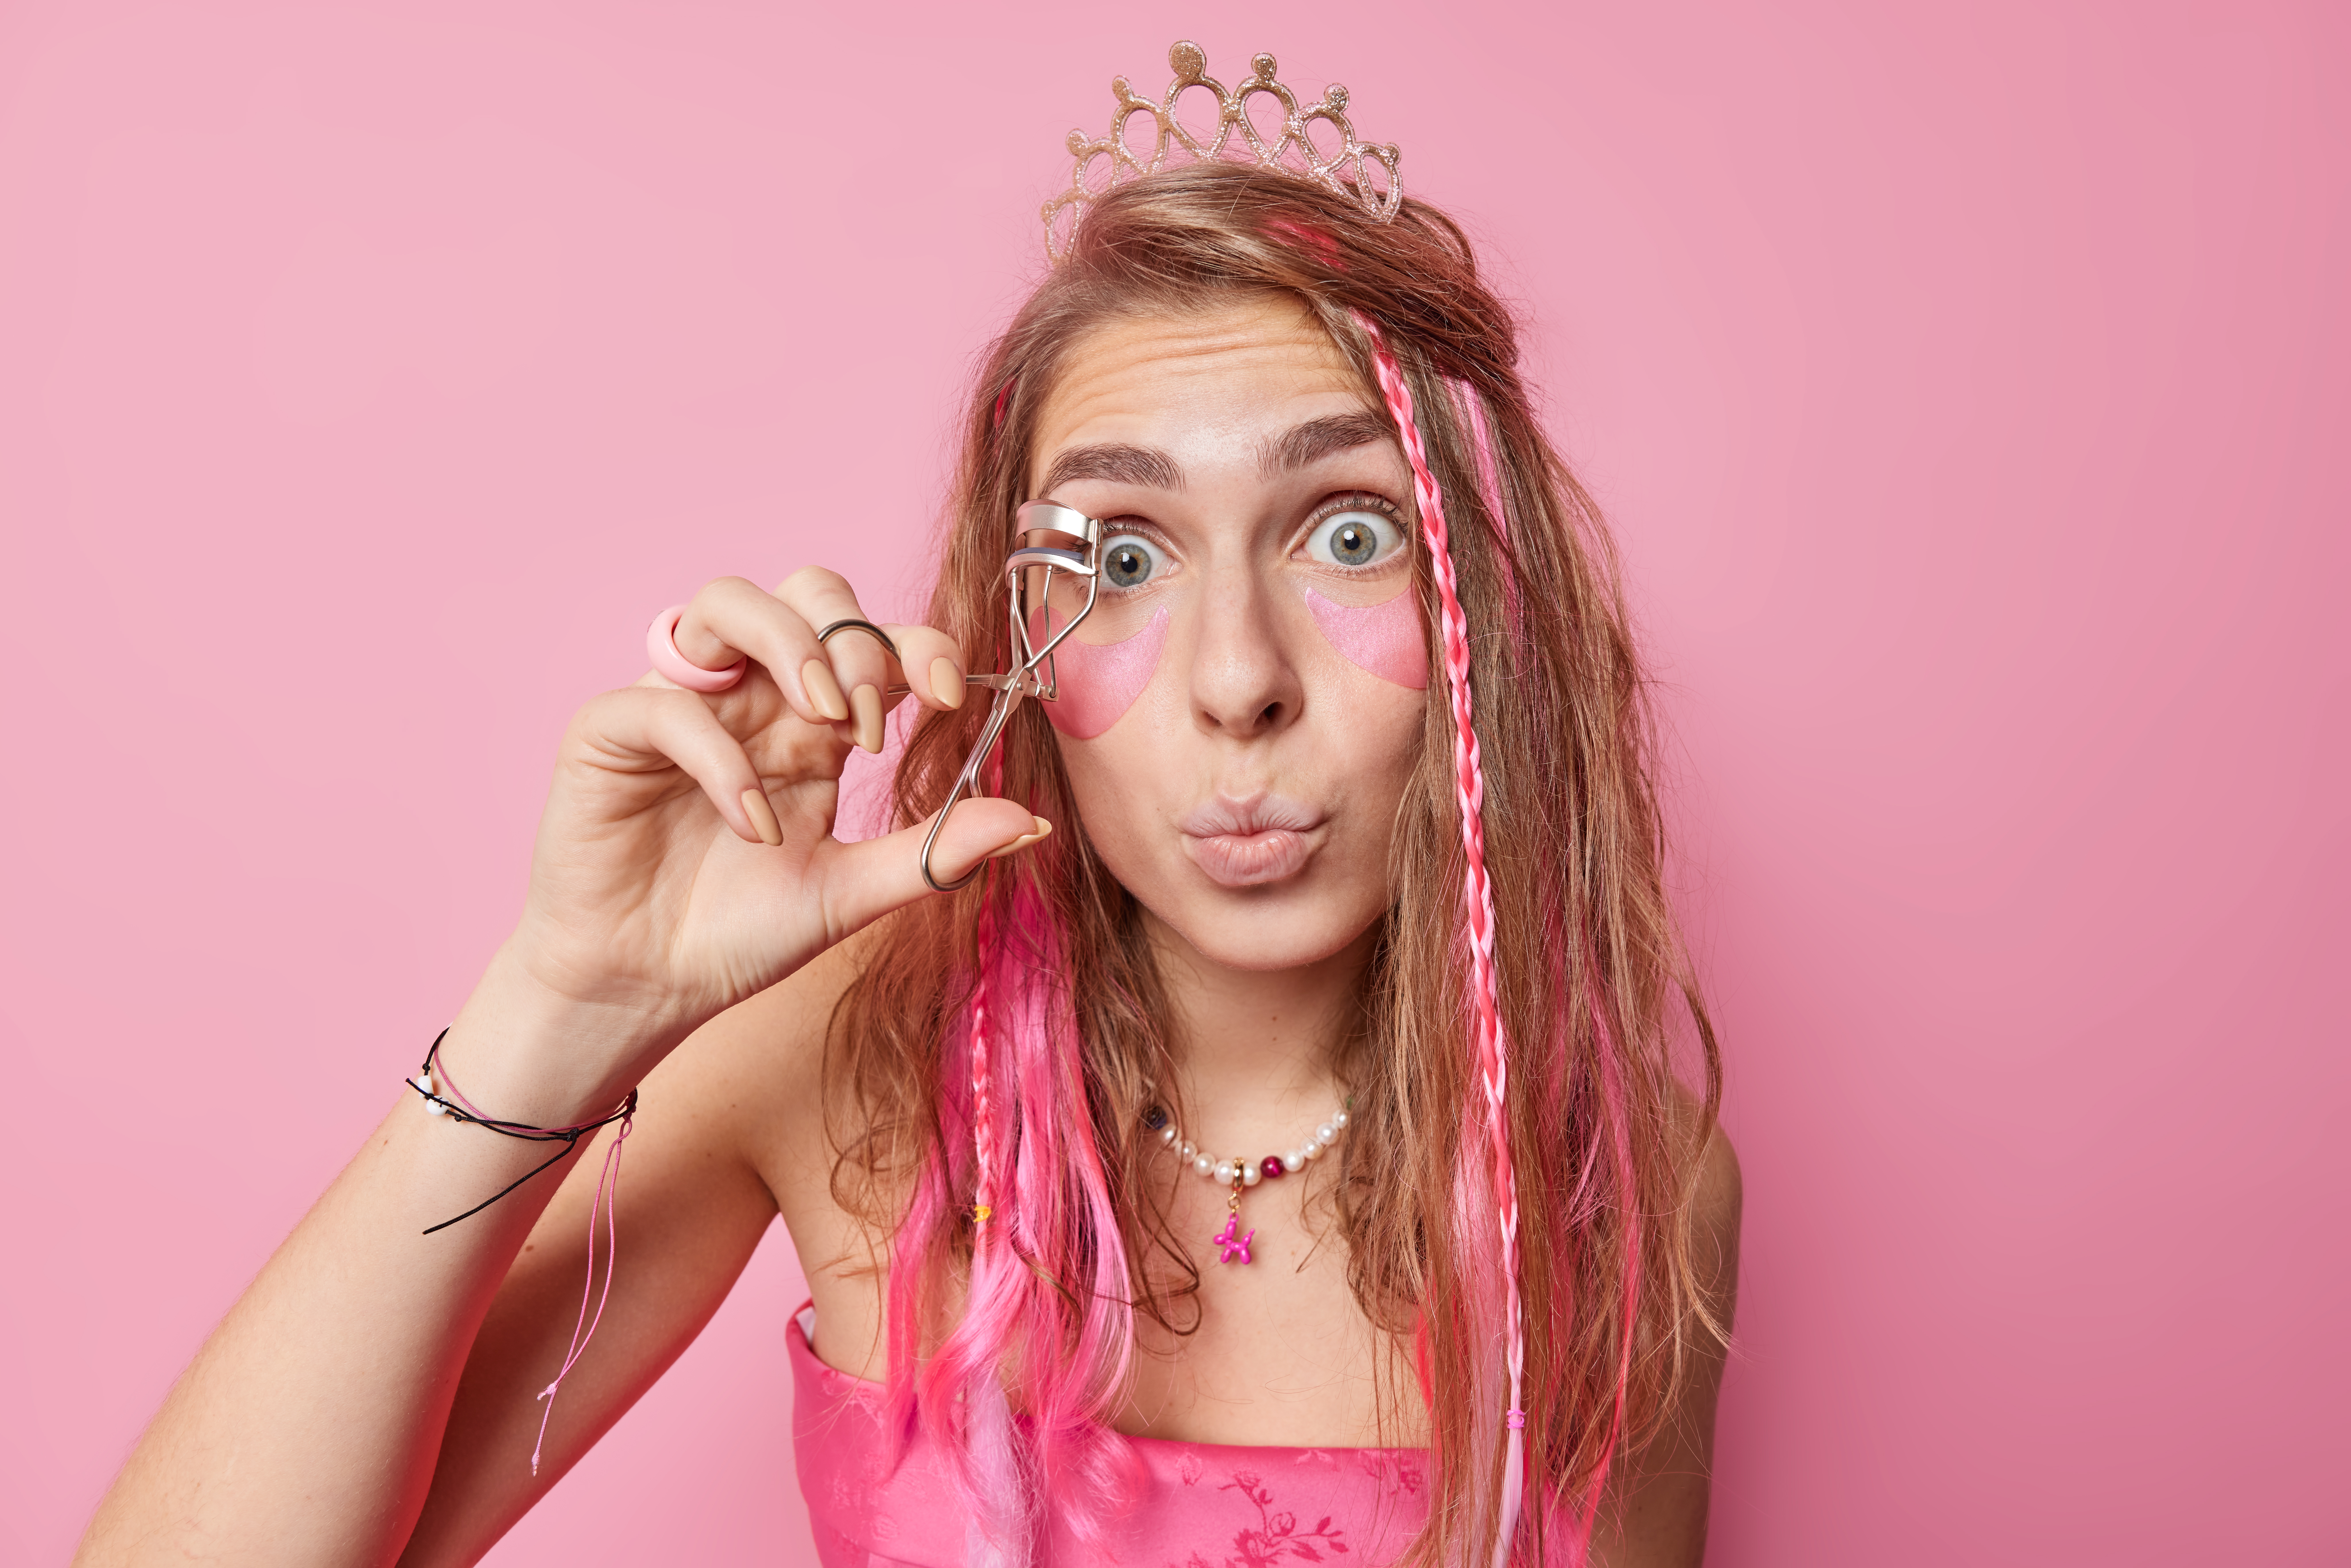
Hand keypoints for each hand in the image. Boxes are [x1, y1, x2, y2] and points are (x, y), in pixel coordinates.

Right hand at [471, 569, 1041, 1104]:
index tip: (949, 695)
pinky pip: (666, 704)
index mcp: (813, 722)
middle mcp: (750, 695)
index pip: (875, 641)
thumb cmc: (739, 934)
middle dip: (855, 639)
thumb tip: (1032, 822)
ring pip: (727, 603)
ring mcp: (681, 704)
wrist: (649, 988)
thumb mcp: (851, 892)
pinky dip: (720, 756)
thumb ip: (934, 853)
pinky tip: (752, 823)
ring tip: (827, 722)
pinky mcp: (610, 731)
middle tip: (874, 723)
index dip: (918, 647)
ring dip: (791, 646)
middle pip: (809, 593)